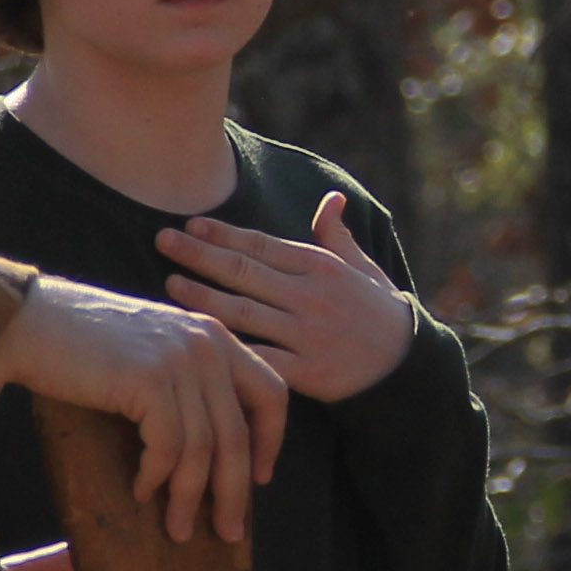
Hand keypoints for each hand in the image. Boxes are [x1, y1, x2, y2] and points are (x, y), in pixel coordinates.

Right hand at [0, 276, 289, 542]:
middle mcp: (206, 344)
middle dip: (236, 490)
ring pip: (205, 449)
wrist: (30, 322)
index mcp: (215, 335)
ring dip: (192, 498)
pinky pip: (168, 447)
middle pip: (240, 433)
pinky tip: (142, 493)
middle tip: (229, 531)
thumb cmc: (84, 344)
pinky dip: (157, 478)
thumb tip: (212, 447)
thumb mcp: (154, 347)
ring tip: (178, 530)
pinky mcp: (149, 380)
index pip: (272, 392)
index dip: (271, 441)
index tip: (260, 479)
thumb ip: (188, 377)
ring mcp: (179, 360)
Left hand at [161, 192, 417, 402]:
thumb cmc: (379, 312)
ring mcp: (307, 334)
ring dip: (204, 297)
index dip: (223, 233)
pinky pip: (261, 359)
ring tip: (171, 285)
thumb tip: (331, 198)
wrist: (407, 366)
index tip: (191, 224)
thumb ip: (337, 235)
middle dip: (200, 255)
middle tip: (163, 241)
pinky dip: (230, 350)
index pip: (261, 245)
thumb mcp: (363, 267)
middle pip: (245, 272)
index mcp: (320, 266)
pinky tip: (200, 342)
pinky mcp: (308, 372)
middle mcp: (311, 296)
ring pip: (244, 313)